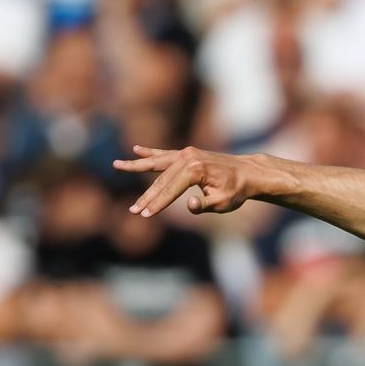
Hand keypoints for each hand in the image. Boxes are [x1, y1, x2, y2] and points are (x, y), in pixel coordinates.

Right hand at [113, 145, 262, 216]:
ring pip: (157, 164)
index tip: (145, 215)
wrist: (248, 172)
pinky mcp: (187, 153)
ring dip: (137, 167)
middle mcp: (187, 158)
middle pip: (161, 180)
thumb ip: (205, 206)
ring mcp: (186, 153)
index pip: (170, 190)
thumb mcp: (224, 203)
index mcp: (195, 170)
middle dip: (147, 196)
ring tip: (116, 166)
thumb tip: (190, 205)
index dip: (157, 204)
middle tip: (134, 210)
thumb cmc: (236, 191)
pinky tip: (136, 150)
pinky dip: (150, 153)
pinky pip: (164, 154)